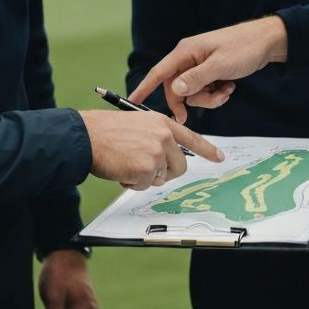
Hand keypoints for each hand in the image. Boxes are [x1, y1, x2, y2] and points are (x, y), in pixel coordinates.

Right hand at [79, 110, 223, 189]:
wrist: (87, 136)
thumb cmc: (107, 132)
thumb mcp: (138, 125)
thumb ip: (157, 138)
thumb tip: (167, 160)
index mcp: (162, 123)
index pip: (192, 138)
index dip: (207, 150)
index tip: (220, 158)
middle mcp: (164, 136)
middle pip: (179, 167)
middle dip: (165, 173)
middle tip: (146, 170)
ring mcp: (156, 153)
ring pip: (161, 178)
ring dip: (144, 177)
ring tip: (126, 163)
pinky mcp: (146, 169)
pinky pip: (145, 186)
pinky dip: (133, 183)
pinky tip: (121, 169)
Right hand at [129, 15, 288, 121]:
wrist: (266, 42)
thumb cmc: (244, 48)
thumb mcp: (220, 66)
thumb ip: (196, 79)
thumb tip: (175, 90)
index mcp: (185, 52)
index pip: (159, 72)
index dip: (145, 87)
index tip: (132, 101)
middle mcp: (189, 58)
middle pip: (176, 88)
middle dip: (193, 100)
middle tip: (212, 102)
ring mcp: (199, 66)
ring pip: (192, 93)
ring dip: (209, 97)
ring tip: (226, 90)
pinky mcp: (209, 72)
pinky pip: (204, 90)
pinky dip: (215, 93)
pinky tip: (229, 86)